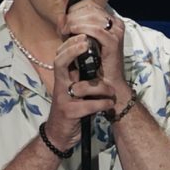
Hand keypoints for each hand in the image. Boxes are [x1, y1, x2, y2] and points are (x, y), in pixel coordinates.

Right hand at [44, 34, 116, 150]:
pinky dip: (103, 105)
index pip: (60, 56)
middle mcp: (60, 86)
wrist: (59, 134)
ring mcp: (63, 100)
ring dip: (101, 88)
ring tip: (110, 92)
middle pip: (60, 63)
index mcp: (62, 79)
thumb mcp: (72, 89)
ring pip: (82, 86)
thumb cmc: (71, 108)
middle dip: (72, 51)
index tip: (83, 36)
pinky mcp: (70, 113)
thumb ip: (78, 75)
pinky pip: (90, 105)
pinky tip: (108, 106)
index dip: (70, 45)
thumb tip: (93, 56)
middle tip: (86, 43)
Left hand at [59, 0, 126, 86]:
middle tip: (63, 25)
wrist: (106, 81)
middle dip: (74, 15)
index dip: (75, 10)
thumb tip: (61, 17)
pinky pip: (96, 30)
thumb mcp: (82, 40)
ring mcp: (116, 32)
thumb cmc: (92, 62)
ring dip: (75, 21)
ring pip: (92, 17)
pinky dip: (81, 29)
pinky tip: (71, 31)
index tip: (63, 20)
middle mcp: (115, 24)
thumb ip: (74, 28)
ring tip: (65, 29)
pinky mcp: (114, 42)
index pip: (91, 6)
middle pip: (91, 9)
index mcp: (110, 21)